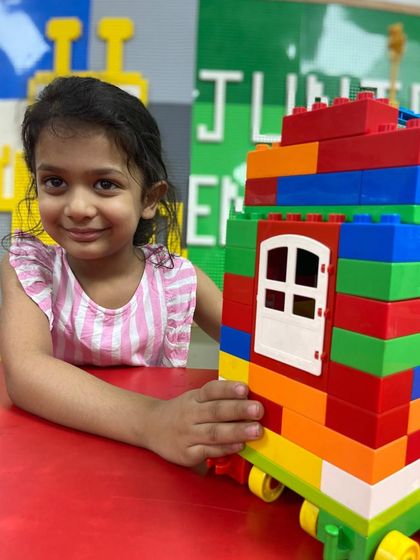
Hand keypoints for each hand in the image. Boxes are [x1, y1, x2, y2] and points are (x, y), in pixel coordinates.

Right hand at [145, 380, 263, 466]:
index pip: (212, 390)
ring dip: (237, 431)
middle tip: (258, 410)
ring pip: (214, 432)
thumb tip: (250, 399)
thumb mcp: (195, 399)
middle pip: (216, 411)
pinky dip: (224, 449)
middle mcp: (191, 414)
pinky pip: (208, 451)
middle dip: (239, 410)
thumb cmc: (181, 412)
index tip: (245, 388)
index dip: (228, 389)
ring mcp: (188, 434)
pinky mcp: (186, 454)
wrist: (150, 426)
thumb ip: (218, 399)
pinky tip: (239, 446)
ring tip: (256, 430)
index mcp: (195, 398)